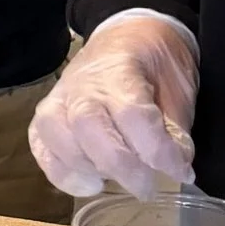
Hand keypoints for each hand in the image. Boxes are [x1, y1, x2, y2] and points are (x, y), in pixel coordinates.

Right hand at [27, 13, 199, 199]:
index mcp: (120, 68)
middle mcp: (81, 84)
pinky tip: (89, 184)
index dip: (159, 150)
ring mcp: (58, 100)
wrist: (127, 38)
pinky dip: (62, 174)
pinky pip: (42, 149)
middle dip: (121, 166)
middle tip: (147, 188)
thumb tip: (178, 167)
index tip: (183, 172)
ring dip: (89, 168)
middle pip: (89, 127)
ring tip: (116, 181)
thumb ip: (176, 129)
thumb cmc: (155, 65)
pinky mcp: (45, 118)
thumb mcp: (177, 89)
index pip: (134, 114)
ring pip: (59, 138)